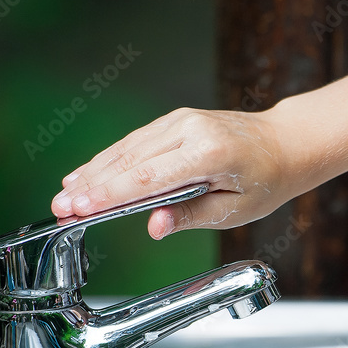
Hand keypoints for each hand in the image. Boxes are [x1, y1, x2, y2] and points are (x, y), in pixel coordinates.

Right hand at [51, 107, 295, 239]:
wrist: (286, 144)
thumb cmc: (267, 180)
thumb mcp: (236, 209)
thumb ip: (191, 216)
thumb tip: (154, 227)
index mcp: (208, 154)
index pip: (148, 177)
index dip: (110, 195)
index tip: (80, 209)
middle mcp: (191, 129)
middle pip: (131, 160)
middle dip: (93, 186)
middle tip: (61, 208)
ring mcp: (182, 120)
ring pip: (128, 148)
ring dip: (95, 171)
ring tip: (66, 193)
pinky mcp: (177, 120)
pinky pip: (138, 141)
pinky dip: (112, 158)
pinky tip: (91, 173)